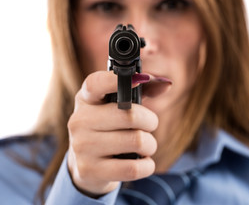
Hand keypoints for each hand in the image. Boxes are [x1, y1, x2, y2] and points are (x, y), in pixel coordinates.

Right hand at [67, 71, 157, 196]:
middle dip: (150, 121)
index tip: (139, 80)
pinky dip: (148, 165)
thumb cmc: (110, 128)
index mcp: (86, 99)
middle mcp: (79, 120)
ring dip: (150, 145)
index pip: (96, 83)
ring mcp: (82, 147)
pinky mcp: (89, 171)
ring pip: (136, 141)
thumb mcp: (120, 106)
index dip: (116, 80)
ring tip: (146, 146)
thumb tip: (166, 84)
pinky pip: (134, 168)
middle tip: (149, 126)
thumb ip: (144, 90)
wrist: (87, 167)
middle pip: (130, 115)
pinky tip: (144, 162)